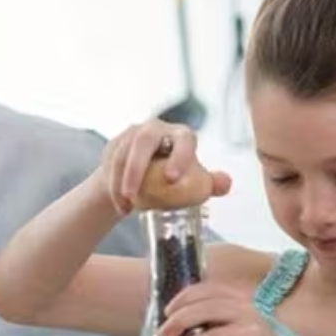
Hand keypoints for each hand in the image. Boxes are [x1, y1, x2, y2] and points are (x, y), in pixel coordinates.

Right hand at [98, 120, 229, 214]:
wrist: (143, 176)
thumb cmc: (172, 177)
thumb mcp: (192, 181)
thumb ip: (209, 184)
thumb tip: (225, 184)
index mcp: (180, 135)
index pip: (183, 139)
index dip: (180, 155)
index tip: (172, 178)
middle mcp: (155, 129)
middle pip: (144, 140)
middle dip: (137, 168)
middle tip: (134, 195)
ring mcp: (132, 135)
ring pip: (122, 154)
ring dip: (121, 182)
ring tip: (127, 206)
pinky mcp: (115, 145)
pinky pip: (110, 164)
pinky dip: (114, 187)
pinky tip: (121, 205)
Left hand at [159, 282, 295, 335]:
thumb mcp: (234, 329)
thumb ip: (212, 322)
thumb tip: (170, 325)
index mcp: (239, 301)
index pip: (208, 290)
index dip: (184, 298)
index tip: (166, 312)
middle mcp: (246, 312)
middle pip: (206, 309)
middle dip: (179, 321)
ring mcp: (251, 332)